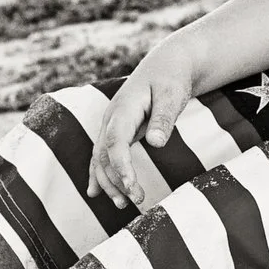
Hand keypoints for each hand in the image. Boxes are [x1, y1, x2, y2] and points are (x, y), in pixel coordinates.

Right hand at [87, 40, 200, 210]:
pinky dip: (98, 174)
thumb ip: (163, 119)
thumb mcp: (172, 94)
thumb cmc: (172, 78)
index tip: (133, 188)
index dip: (121, 168)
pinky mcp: (115, 129)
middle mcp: (111, 117)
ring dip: (108, 182)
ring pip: (100, 157)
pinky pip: (101, 154)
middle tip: (137, 200)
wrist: (167, 63)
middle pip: (104, 154)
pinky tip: (95, 193)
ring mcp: (110, 123)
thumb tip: (156, 143)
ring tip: (123, 204)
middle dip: (116, 180)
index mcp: (123, 108)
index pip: (115, 143)